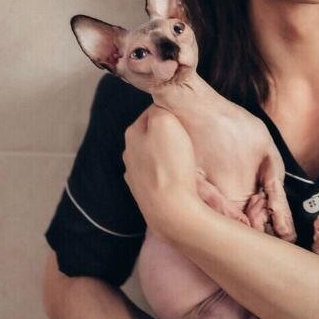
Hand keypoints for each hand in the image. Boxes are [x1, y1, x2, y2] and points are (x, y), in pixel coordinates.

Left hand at [122, 106, 202, 239]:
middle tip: (189, 139)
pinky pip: (158, 177)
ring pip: (154, 156)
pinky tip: (179, 179)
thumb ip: (160, 108)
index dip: (171, 113)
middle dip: (168, 135)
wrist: (172, 210)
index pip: (152, 112)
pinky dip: (167, 175)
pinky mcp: (145, 195)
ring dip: (167, 156)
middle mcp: (128, 154)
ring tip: (187, 161)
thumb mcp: (165, 122)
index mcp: (132, 133)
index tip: (186, 119)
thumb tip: (159, 108)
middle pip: (152, 135)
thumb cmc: (171, 163)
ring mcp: (135, 176)